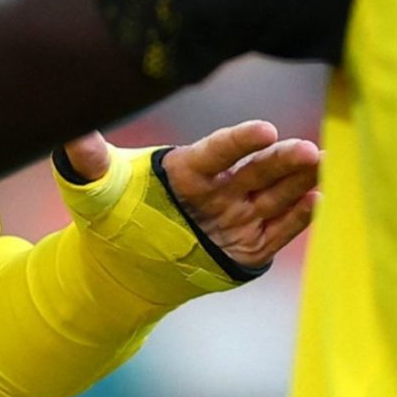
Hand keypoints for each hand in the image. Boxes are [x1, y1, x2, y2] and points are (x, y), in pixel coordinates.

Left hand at [61, 119, 320, 270]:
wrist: (124, 266)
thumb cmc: (113, 216)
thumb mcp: (94, 191)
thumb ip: (87, 162)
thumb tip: (71, 135)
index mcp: (188, 168)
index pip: (219, 151)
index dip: (241, 140)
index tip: (265, 130)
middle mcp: (220, 188)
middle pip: (257, 171)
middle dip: (284, 160)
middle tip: (310, 150)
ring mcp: (236, 216)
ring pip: (275, 196)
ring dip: (301, 182)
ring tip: (325, 167)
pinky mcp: (247, 247)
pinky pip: (277, 231)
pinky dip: (299, 218)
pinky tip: (319, 201)